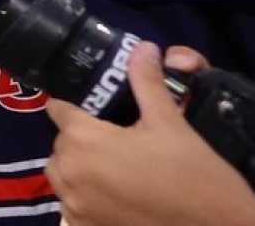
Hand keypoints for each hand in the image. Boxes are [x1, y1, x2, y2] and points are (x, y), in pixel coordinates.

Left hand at [44, 42, 254, 225]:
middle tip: (118, 139)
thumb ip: (147, 82)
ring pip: (64, 176)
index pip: (60, 109)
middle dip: (82, 138)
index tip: (98, 108)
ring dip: (81, 168)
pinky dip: (87, 198)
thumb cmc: (194, 174)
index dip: (77, 105)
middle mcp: (69, 174)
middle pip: (62, 144)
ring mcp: (76, 207)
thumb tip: (143, 47)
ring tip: (118, 167)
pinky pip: (74, 206)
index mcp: (83, 140)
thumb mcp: (170, 122)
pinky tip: (119, 195)